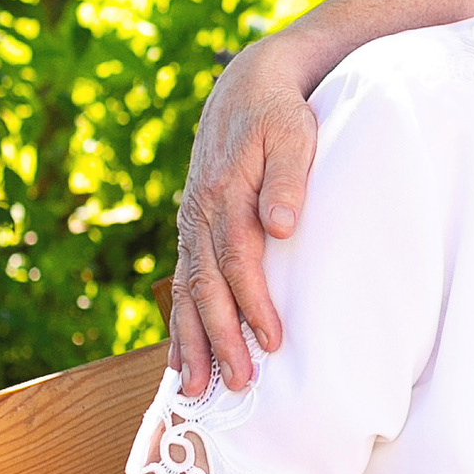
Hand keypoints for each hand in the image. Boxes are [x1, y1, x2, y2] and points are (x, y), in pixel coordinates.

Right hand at [171, 34, 325, 396]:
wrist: (249, 84)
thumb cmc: (280, 112)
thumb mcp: (293, 134)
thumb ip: (288, 178)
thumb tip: (282, 225)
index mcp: (225, 194)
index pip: (239, 261)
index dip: (253, 304)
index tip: (273, 341)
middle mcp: (200, 213)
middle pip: (206, 287)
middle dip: (220, 339)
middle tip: (238, 385)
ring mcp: (191, 222)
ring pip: (186, 291)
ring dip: (192, 342)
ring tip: (197, 389)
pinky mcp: (192, 228)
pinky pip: (182, 283)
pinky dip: (180, 323)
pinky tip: (180, 360)